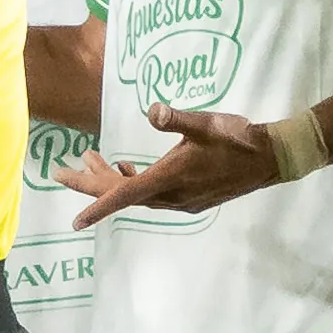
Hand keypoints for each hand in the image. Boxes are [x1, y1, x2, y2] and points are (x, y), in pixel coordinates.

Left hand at [60, 101, 284, 229]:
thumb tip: (152, 111)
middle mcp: (171, 195)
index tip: (74, 222)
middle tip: (60, 168)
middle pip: (120, 194)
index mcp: (169, 178)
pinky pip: (150, 194)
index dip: (96, 205)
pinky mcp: (189, 197)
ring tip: (90, 157)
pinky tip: (126, 166)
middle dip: (89, 181)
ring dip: (110, 178)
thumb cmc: (238, 138)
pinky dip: (132, 181)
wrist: (272, 158)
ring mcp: (180, 200)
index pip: (124, 196)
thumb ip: (177, 118)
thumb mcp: (206, 123)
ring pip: (135, 193)